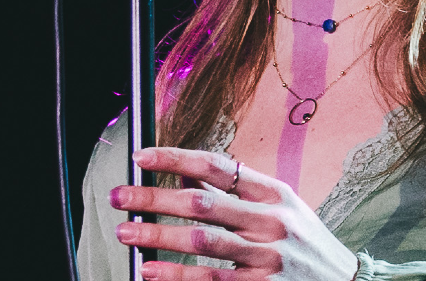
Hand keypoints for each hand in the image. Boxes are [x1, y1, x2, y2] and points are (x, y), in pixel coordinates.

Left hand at [111, 147, 358, 280]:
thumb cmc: (305, 245)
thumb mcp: (283, 209)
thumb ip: (240, 194)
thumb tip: (185, 176)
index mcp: (275, 194)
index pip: (218, 167)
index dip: (175, 159)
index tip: (141, 157)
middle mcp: (272, 223)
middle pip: (202, 204)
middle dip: (154, 198)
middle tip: (120, 197)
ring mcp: (268, 259)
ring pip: (202, 243)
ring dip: (158, 237)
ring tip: (127, 234)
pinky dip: (177, 276)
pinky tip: (152, 272)